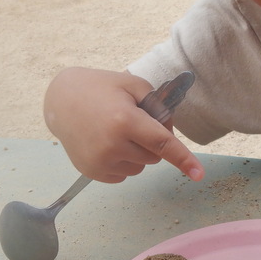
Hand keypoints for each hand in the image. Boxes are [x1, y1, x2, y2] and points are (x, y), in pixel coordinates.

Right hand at [44, 67, 204, 182]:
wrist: (61, 101)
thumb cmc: (102, 88)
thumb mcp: (133, 85)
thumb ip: (159, 107)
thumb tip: (170, 135)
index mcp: (125, 120)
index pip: (162, 143)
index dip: (184, 159)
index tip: (199, 174)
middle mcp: (112, 145)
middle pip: (154, 157)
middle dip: (152, 142)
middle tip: (132, 121)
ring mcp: (100, 162)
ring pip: (140, 167)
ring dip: (137, 153)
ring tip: (116, 131)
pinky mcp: (92, 172)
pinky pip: (124, 174)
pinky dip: (123, 161)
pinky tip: (107, 143)